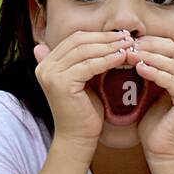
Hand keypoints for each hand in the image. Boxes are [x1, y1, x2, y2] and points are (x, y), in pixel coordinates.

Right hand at [33, 30, 133, 152]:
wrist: (78, 138)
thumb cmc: (84, 111)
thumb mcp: (85, 80)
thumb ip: (87, 60)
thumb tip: (99, 41)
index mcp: (47, 63)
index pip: (75, 39)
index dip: (99, 35)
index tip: (120, 35)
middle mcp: (44, 66)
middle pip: (79, 41)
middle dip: (105, 38)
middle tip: (128, 37)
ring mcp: (51, 74)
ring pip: (85, 51)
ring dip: (109, 47)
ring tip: (128, 46)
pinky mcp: (61, 83)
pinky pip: (89, 65)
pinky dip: (107, 60)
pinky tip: (122, 58)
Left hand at [126, 36, 173, 173]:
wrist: (165, 157)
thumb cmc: (156, 131)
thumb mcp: (151, 97)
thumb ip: (150, 76)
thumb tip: (133, 54)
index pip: (172, 48)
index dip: (151, 42)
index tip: (128, 42)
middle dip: (149, 45)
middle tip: (127, 44)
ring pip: (173, 63)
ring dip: (149, 56)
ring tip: (129, 54)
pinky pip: (173, 80)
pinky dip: (155, 72)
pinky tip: (139, 68)